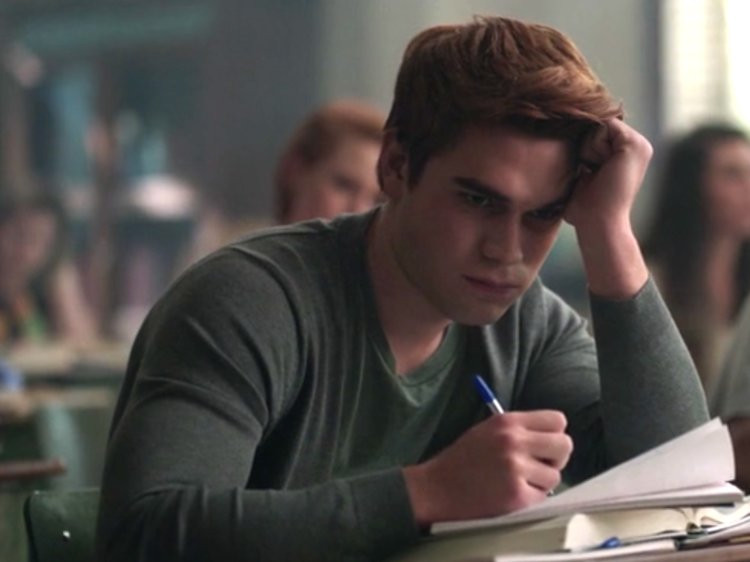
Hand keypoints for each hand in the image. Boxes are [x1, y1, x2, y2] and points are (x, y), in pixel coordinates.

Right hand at [403, 410, 572, 525]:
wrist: (437, 487)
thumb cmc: (462, 460)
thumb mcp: (488, 430)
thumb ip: (518, 429)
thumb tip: (551, 435)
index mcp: (508, 422)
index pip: (557, 420)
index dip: (554, 434)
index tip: (545, 444)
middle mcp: (514, 441)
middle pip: (565, 445)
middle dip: (556, 458)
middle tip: (540, 465)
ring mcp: (516, 468)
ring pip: (555, 475)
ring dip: (541, 481)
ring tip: (518, 481)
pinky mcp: (516, 495)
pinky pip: (542, 496)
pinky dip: (530, 498)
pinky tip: (511, 493)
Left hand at [564, 119, 651, 297]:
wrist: (598, 224)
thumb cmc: (585, 208)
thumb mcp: (582, 175)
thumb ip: (581, 155)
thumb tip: (558, 139)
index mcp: (628, 152)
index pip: (595, 130)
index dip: (583, 148)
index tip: (586, 171)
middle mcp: (638, 145)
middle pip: (596, 125)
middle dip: (585, 148)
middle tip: (592, 173)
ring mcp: (640, 144)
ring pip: (599, 125)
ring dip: (589, 149)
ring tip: (597, 172)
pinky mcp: (634, 144)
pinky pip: (603, 127)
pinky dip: (593, 147)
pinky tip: (600, 168)